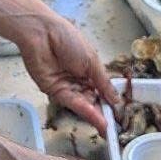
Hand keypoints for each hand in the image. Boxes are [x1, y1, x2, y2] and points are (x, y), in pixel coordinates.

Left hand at [18, 15, 117, 133]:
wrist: (42, 33)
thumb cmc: (68, 39)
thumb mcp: (92, 61)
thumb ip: (103, 82)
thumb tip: (116, 99)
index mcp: (88, 71)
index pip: (100, 91)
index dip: (108, 103)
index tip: (117, 115)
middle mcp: (77, 80)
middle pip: (91, 100)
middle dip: (101, 113)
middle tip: (112, 126)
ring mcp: (65, 86)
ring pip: (81, 104)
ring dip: (93, 115)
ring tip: (106, 126)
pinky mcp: (53, 90)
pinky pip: (70, 102)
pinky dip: (83, 110)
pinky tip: (95, 117)